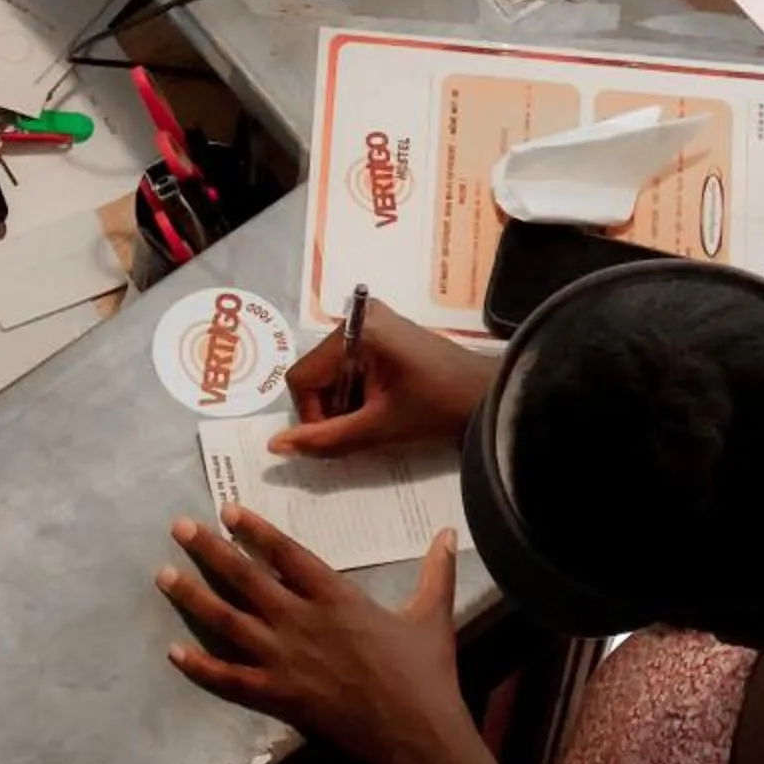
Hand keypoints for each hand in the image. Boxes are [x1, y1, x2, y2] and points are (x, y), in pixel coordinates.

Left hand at [159, 508, 472, 763]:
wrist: (417, 734)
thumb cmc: (425, 673)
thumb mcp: (432, 615)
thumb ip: (435, 571)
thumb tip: (451, 531)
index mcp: (336, 597)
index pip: (286, 554)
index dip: (255, 530)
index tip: (226, 510)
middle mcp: (303, 621)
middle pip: (246, 579)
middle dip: (209, 551)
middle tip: (179, 527)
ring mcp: (286, 661)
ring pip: (229, 622)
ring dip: (194, 598)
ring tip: (164, 576)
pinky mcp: (280, 698)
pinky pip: (231, 680)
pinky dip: (200, 667)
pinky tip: (174, 653)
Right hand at [273, 298, 493, 460]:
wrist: (488, 395)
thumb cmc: (437, 408)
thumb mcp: (378, 427)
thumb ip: (325, 439)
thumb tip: (275, 447)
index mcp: (357, 331)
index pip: (302, 378)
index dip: (312, 416)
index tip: (342, 437)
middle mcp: (359, 316)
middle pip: (316, 373)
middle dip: (331, 408)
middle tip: (364, 428)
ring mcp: (373, 321)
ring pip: (332, 371)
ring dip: (345, 402)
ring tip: (377, 417)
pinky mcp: (384, 331)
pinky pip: (350, 364)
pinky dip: (358, 390)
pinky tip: (383, 404)